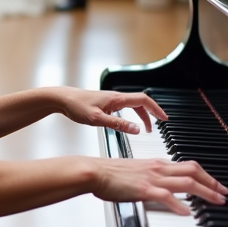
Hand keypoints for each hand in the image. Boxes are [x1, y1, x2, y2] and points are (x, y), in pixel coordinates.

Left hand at [49, 87, 165, 135]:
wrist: (63, 99)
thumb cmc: (77, 106)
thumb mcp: (97, 120)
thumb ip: (118, 125)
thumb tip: (136, 130)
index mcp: (117, 99)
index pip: (143, 100)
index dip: (156, 109)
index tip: (164, 118)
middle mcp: (116, 97)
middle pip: (141, 102)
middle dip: (152, 113)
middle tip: (159, 124)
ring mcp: (112, 99)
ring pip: (133, 105)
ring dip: (142, 115)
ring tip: (146, 128)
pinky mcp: (106, 103)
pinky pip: (125, 107)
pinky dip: (133, 114)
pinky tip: (130, 123)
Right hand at [94, 157, 227, 215]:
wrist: (95, 171)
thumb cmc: (110, 173)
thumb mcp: (136, 171)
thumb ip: (151, 177)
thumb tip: (162, 187)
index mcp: (157, 163)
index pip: (188, 166)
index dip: (206, 175)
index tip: (216, 184)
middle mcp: (158, 168)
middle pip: (193, 171)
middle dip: (212, 182)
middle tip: (224, 193)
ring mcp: (152, 178)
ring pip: (186, 182)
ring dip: (205, 192)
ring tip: (216, 201)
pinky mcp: (144, 189)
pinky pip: (166, 196)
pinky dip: (179, 204)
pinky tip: (187, 212)